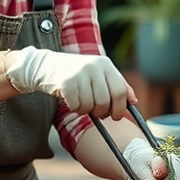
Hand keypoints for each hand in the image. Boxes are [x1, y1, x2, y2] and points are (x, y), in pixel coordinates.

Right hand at [3, 46, 131, 118]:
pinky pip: (77, 107)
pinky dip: (74, 108)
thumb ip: (117, 85)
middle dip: (101, 112)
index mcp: (105, 64)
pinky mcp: (66, 83)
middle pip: (105, 101)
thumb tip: (134, 101)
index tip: (116, 116)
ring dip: (85, 110)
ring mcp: (79, 74)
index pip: (120, 90)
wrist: (46, 66)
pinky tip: (70, 99)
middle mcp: (94, 66)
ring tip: (80, 100)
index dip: (120, 107)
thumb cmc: (76, 73)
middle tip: (95, 111)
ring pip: (91, 106)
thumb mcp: (98, 74)